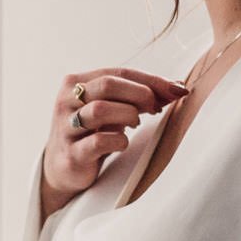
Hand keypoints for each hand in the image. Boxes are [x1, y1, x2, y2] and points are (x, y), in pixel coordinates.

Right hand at [41, 68, 184, 220]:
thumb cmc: (92, 132)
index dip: (150, 80)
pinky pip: (99, 141)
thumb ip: (137, 96)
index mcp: (76, 82)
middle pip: (107, 85)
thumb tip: (177, 88)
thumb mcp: (111, 108)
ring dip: (128, 115)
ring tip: (135, 123)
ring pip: (100, 110)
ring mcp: (65, 127)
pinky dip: (119, 141)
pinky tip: (122, 143)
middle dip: (140, 94)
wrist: (63, 168)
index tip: (177, 90)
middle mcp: (66, 101)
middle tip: (155, 107)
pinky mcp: (72, 154)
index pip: (118, 72)